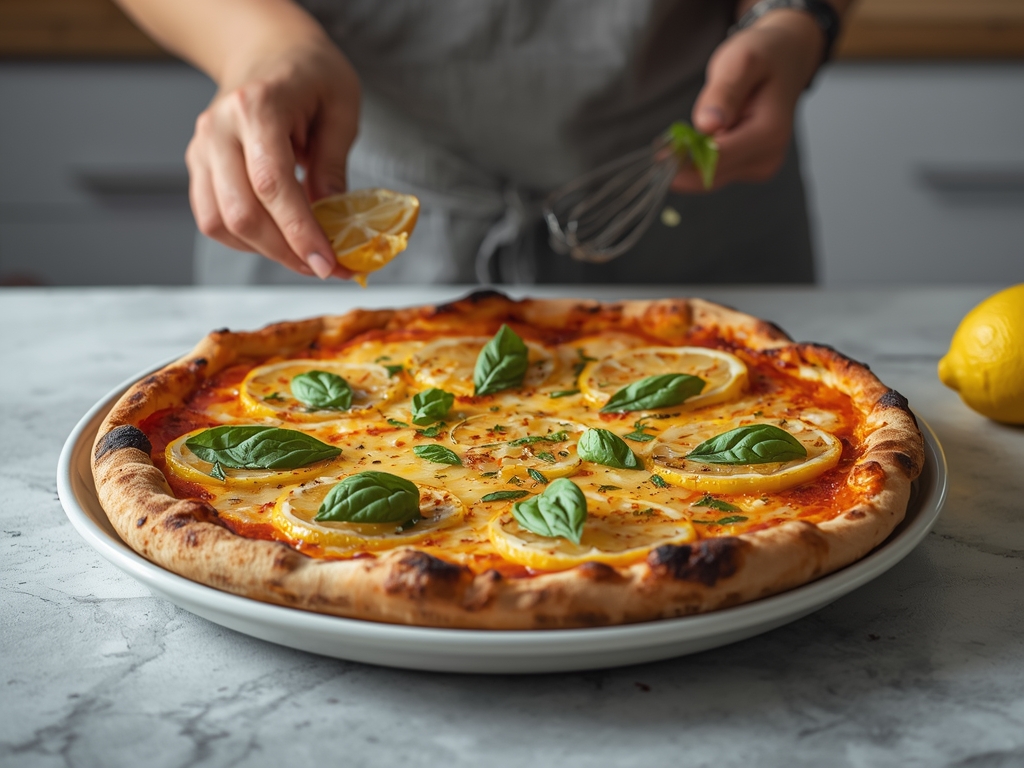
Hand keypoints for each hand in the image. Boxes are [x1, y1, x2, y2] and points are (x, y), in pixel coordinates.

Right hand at [186, 38, 359, 278]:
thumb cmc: (310, 73)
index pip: (272, 184)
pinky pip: (212, 218)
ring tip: (304, 256)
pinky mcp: (198, 165)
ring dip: (265, 252)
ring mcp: (202, 148)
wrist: (265, 48)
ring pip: (220, 223)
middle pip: (242, 213)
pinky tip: (278, 241)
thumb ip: (334, 164)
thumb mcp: (341, 107)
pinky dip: (245, 241)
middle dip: (287, 252)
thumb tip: (334, 225)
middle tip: (326, 268)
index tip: (328, 264)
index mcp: (257, 106)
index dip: (300, 232)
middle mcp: (219, 128)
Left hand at [672, 10, 824, 191]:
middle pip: (711, 176)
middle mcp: (769, 156)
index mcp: (768, 132)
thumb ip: (724, 92)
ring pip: (710, 179)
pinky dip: (700, 161)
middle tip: (663, 145)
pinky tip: (699, 139)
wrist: (785, 58)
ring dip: (690, 163)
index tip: (659, 151)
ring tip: (684, 136)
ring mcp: (762, 166)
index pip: (717, 159)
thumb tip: (706, 125)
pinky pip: (716, 174)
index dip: (684, 158)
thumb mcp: (741, 61)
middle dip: (684, 163)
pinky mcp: (752, 168)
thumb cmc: (763, 55)